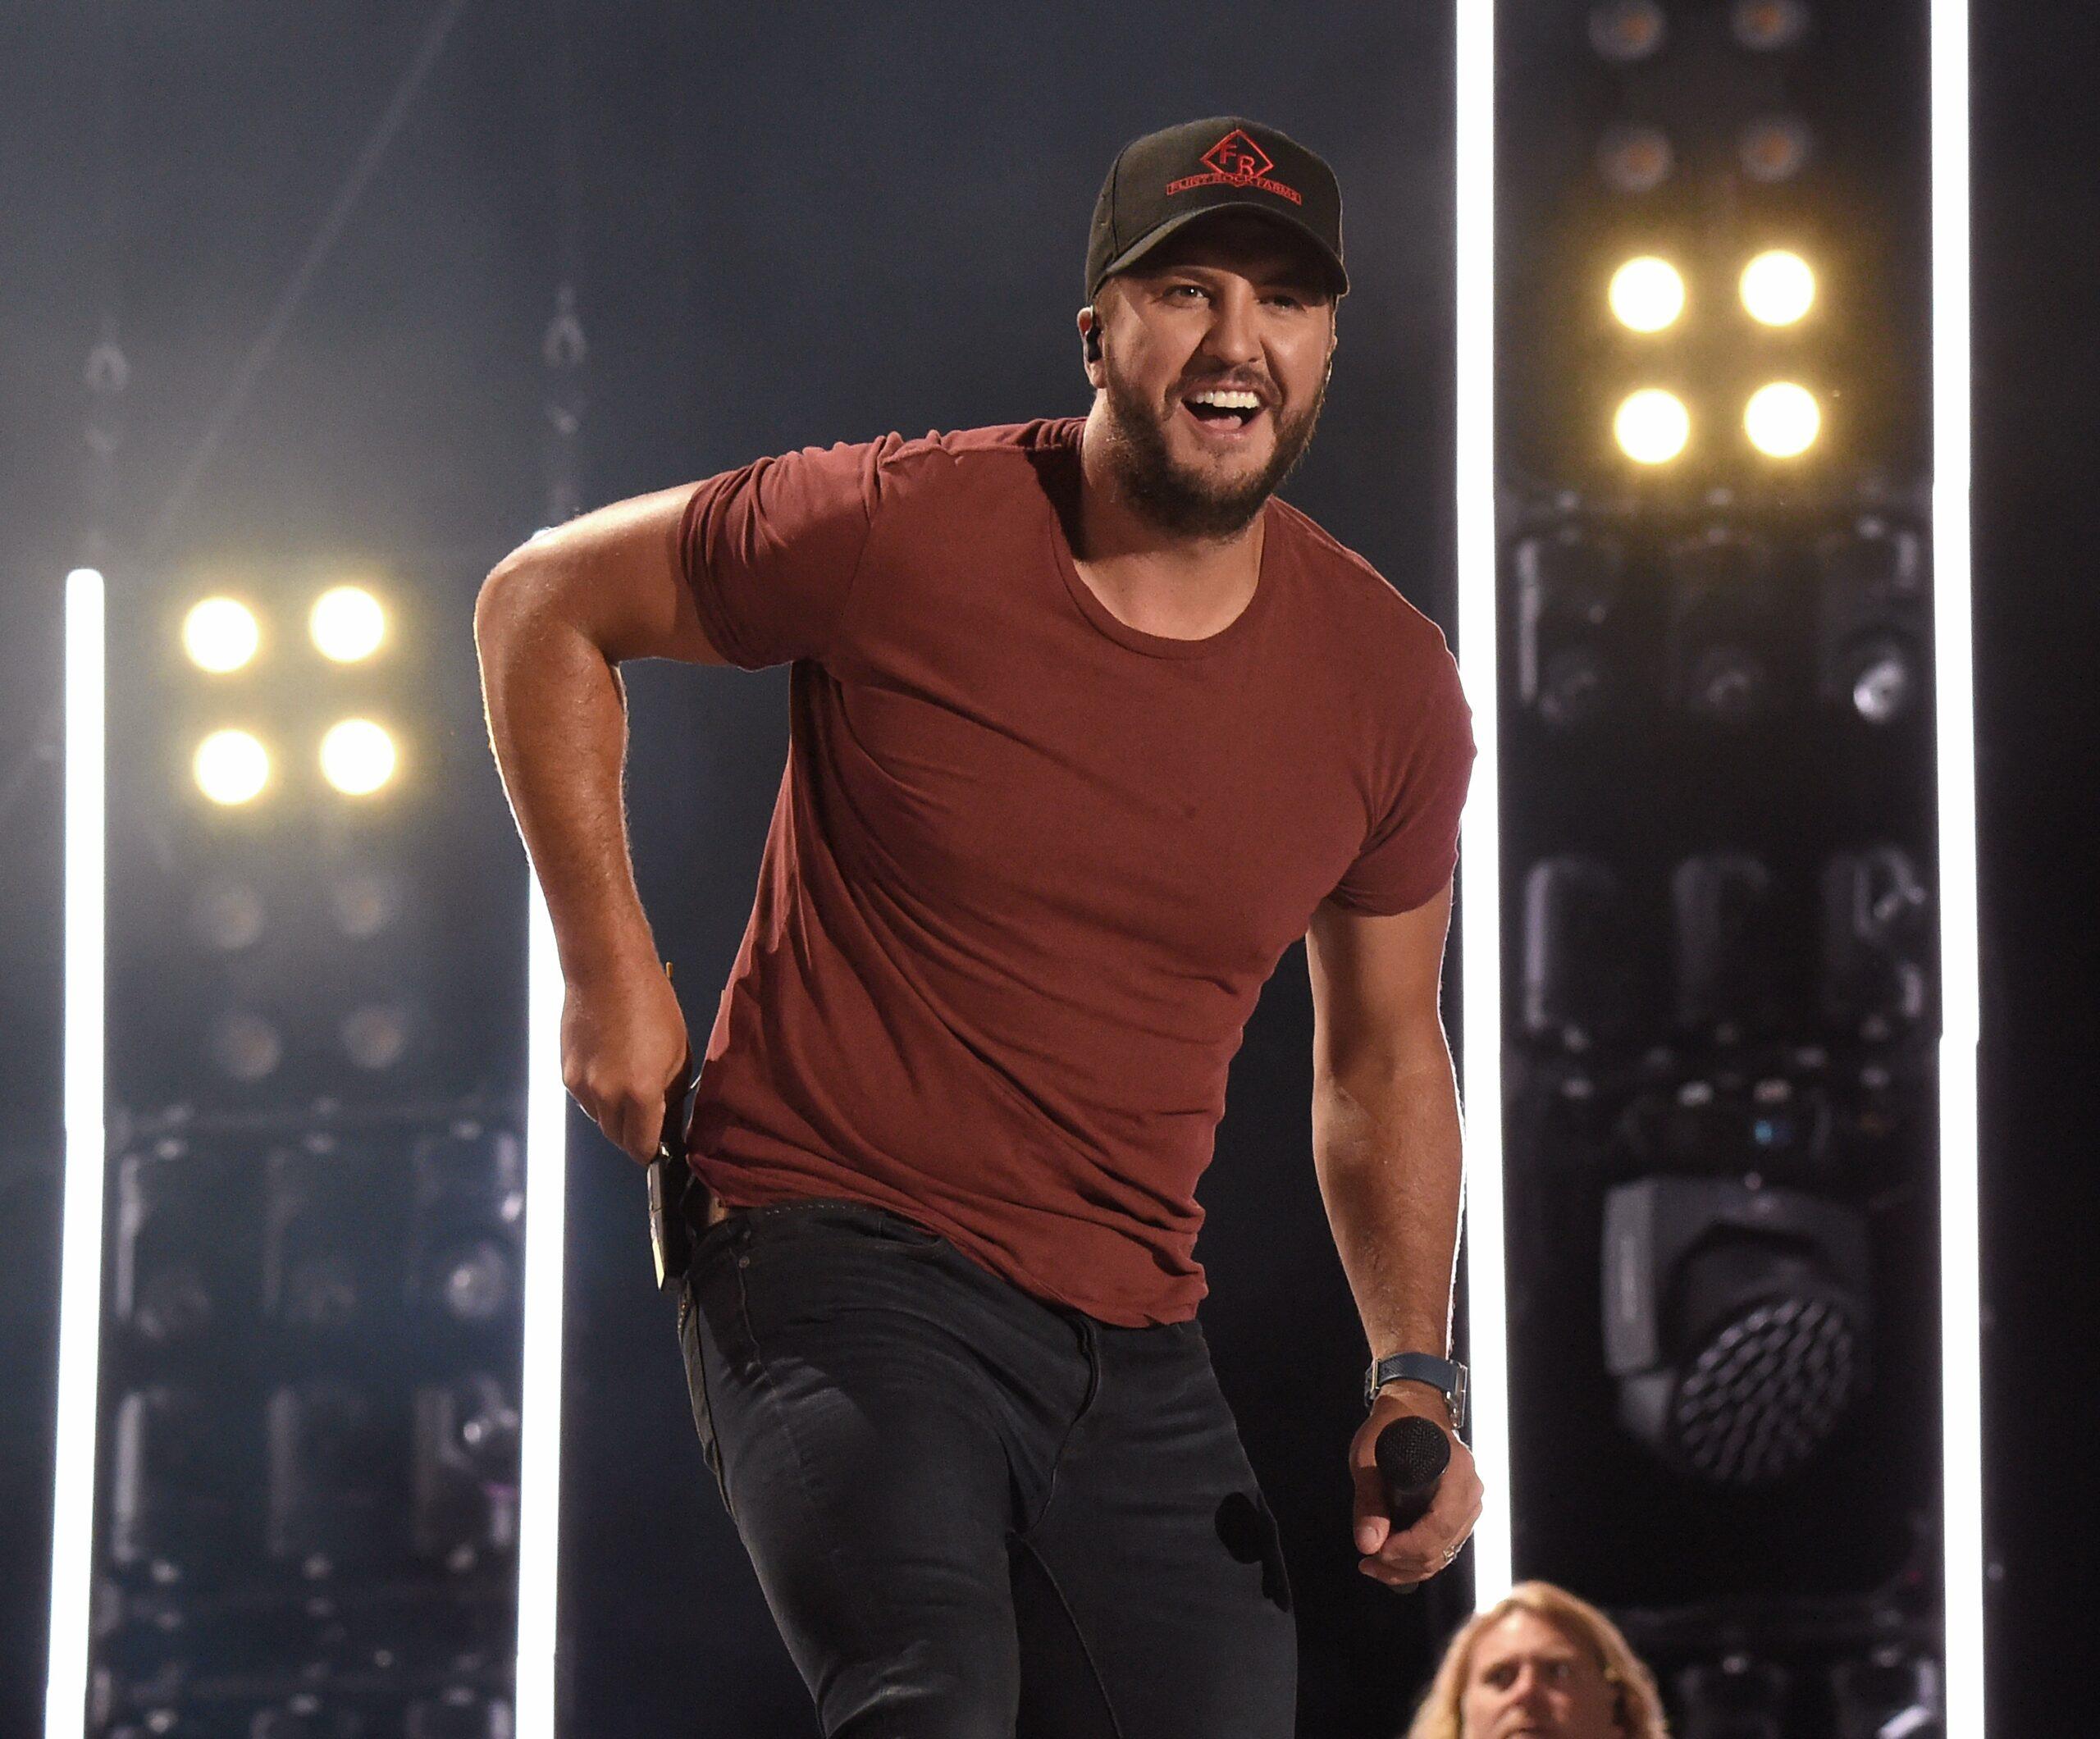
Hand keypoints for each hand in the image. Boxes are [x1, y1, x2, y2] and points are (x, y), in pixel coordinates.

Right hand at [559, 956, 690, 1162]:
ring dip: (616, 1116)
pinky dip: (600, 1096)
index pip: (642, 1147)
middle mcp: (605, 1096)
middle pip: (618, 1139)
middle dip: (635, 1136)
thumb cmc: (651, 1005)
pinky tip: (613, 1070)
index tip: (663, 1148)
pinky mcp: (566, 1073)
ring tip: (632, 1087)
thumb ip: (671, 1094)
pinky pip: (586, 1099)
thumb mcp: (677, 1053)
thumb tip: (667, 1118)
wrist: (606, 970)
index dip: (654, 1152)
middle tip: (652, 1119)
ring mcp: (581, 1086)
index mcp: (639, 1093)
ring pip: (600, 1119)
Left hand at [1349, 1386, 1482, 1591]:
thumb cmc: (1391, 1424)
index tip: (1377, 1552)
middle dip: (1403, 1564)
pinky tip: (1392, 1559)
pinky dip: (1419, 1559)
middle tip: (1368, 1563)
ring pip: (1444, 1552)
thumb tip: (1368, 1544)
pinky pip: (1445, 1546)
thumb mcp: (1369, 1456)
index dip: (1408, 1548)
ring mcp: (1470, 1503)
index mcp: (1456, 1472)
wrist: (1413, 1405)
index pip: (1440, 1526)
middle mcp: (1471, 1491)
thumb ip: (1369, 1499)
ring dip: (1409, 1568)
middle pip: (1442, 1546)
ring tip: (1373, 1565)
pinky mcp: (1462, 1512)